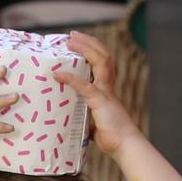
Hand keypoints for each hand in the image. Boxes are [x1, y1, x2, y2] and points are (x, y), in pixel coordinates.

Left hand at [53, 31, 141, 158]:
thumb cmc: (109, 136)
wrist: (123, 145)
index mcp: (106, 89)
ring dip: (84, 49)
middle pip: (103, 56)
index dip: (91, 50)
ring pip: (100, 62)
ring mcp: (105, 93)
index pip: (102, 62)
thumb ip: (84, 115)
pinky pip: (85, 86)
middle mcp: (107, 87)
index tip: (77, 42)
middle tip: (72, 36)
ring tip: (70, 41)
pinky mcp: (100, 102)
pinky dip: (71, 79)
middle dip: (88, 43)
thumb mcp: (93, 121)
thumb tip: (70, 119)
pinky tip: (58, 74)